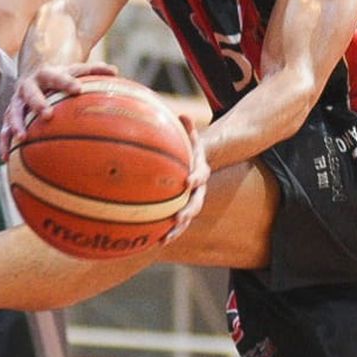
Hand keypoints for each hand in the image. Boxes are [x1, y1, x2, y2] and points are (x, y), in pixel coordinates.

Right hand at [0, 60, 116, 158]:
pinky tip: (6, 158)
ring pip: (12, 113)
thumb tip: (115, 71)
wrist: (32, 77)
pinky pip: (4, 131)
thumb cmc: (59, 77)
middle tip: (47, 115)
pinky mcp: (8, 116)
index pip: (56, 76)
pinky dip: (4, 144)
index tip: (78, 89)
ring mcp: (16, 102)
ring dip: (16, 125)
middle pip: (30, 93)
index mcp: (45, 74)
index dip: (66, 82)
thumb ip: (93, 71)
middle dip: (38, 103)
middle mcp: (27, 87)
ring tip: (23, 138)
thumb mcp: (74, 70)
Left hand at [163, 116, 209, 243]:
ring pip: (187, 218)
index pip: (201, 175)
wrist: (194, 164)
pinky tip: (156, 242)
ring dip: (178, 229)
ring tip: (166, 238)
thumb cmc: (187, 149)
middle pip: (196, 202)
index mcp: (201, 170)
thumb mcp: (190, 138)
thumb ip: (187, 129)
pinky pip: (177, 224)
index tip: (187, 181)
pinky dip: (168, 233)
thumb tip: (182, 114)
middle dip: (187, 211)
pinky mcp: (182, 210)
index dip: (196, 178)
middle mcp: (199, 189)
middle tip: (178, 218)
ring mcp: (191, 202)